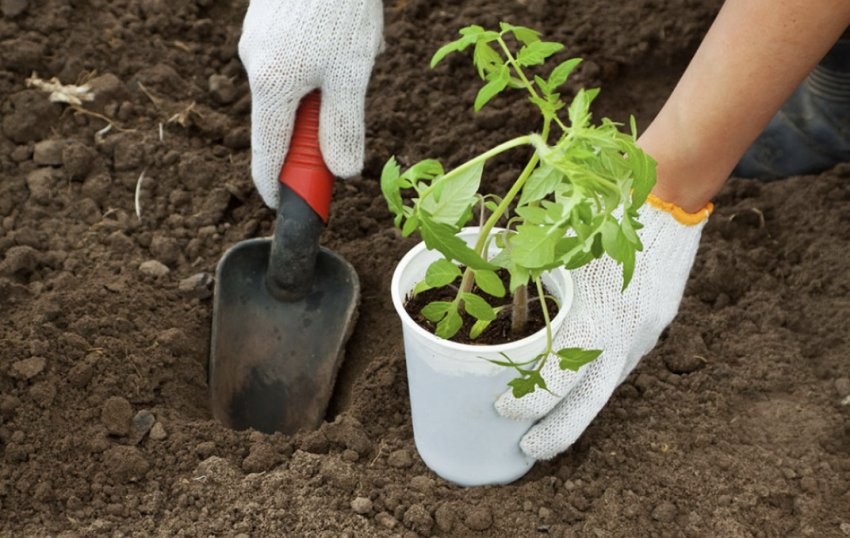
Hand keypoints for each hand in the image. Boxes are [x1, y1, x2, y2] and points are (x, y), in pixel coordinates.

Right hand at [239, 0, 383, 207]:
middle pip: (283, 121)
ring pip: (294, 87)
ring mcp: (256, 42)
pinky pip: (294, 60)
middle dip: (318, 123)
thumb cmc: (340, 5)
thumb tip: (341, 171)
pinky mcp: (266, 24)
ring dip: (326, 86)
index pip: (267, 154)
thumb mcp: (351, 72)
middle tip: (350, 100)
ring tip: (354, 50)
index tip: (285, 206)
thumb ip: (344, 126)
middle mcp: (255, 66)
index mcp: (272, 86)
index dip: (277, 186)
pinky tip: (344, 33)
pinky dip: (321, 62)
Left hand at [495, 196, 712, 459]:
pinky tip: (578, 385)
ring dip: (578, 408)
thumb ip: (529, 272)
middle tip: (528, 450)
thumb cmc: (602, 216)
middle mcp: (624, 335)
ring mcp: (645, 334)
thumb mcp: (561, 246)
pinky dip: (597, 379)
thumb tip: (488, 284)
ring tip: (548, 424)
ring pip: (607, 385)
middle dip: (557, 433)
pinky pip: (622, 363)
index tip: (502, 410)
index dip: (529, 401)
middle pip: (589, 403)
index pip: (559, 378)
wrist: (668, 200)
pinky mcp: (655, 327)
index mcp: (596, 317)